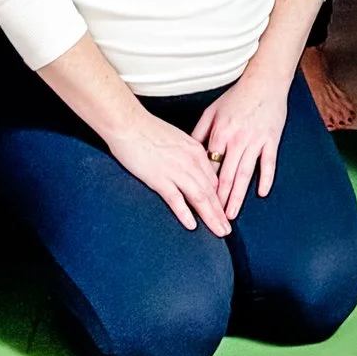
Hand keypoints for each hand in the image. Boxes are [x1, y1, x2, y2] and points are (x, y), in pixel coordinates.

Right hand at [105, 103, 231, 234]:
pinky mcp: (159, 178)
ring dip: (210, 216)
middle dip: (220, 213)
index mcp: (195, 151)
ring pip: (199, 197)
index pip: (213, 180)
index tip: (223, 212)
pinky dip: (185, 213)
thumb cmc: (149, 130)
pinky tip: (192, 226)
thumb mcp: (176, 140)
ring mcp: (176, 170)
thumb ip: (187, 155)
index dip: (220, 198)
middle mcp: (190, 161)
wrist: (129, 123)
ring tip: (219, 232)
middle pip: (211, 191)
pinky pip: (176, 199)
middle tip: (227, 230)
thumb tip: (193, 170)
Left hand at [194, 67, 291, 224]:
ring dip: (238, 196)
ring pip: (245, 174)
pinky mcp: (271, 140)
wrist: (264, 82)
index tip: (198, 202)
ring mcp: (255, 141)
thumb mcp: (212, 112)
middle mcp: (237, 140)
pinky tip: (261, 193)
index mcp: (220, 133)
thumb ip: (199, 132)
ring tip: (232, 214)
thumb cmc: (237, 97)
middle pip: (225, 176)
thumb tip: (189, 151)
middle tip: (214, 219)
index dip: (203, 186)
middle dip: (219, 200)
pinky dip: (266, 178)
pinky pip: (269, 163)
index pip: (209, 166)